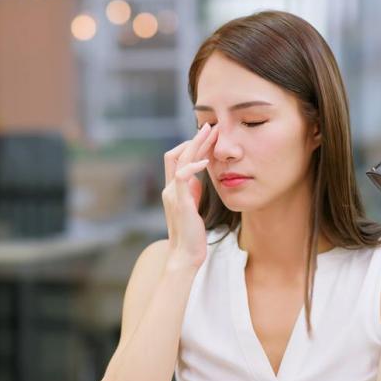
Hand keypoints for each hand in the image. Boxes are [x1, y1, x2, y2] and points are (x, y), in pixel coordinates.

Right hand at [161, 123, 218, 270]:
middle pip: (177, 153)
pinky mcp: (180, 201)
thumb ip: (192, 191)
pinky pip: (183, 176)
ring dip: (196, 144)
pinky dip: (194, 166)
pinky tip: (206, 162)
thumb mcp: (192, 206)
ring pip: (180, 159)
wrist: (185, 254)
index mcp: (173, 188)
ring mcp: (173, 194)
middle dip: (195, 138)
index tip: (208, 136)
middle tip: (210, 125)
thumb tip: (198, 179)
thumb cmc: (191, 233)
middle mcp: (170, 188)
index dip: (191, 145)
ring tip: (211, 132)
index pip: (177, 158)